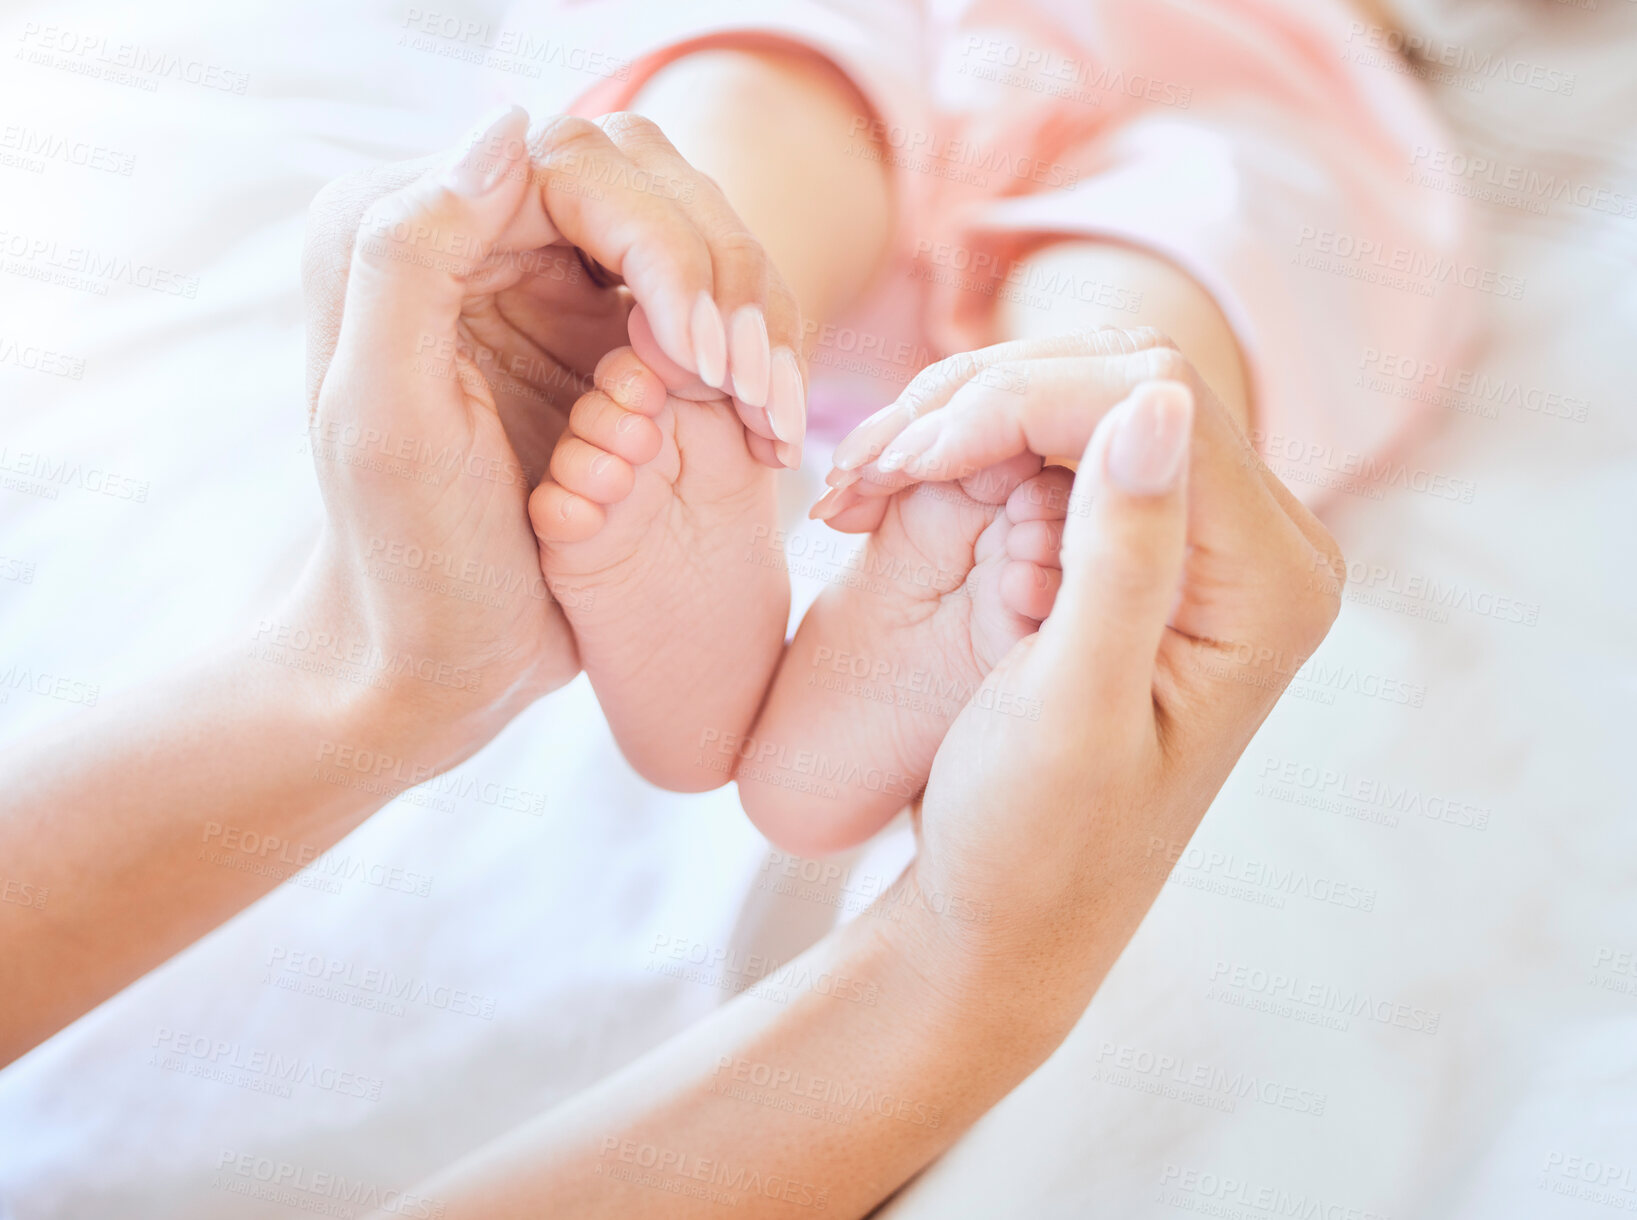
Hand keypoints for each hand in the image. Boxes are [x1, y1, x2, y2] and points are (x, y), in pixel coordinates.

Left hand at [295, 106, 806, 768]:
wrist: (438, 654)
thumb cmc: (409, 560)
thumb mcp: (387, 419)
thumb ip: (411, 257)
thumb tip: (508, 126)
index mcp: (403, 231)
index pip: (572, 170)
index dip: (661, 248)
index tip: (700, 359)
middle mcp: (473, 236)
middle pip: (644, 184)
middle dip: (718, 281)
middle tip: (753, 394)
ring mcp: (540, 281)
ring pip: (687, 233)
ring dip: (749, 317)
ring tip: (768, 420)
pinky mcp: (593, 333)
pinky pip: (700, 295)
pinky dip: (750, 349)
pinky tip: (766, 420)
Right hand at [890, 347, 1342, 1026]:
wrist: (1008, 915)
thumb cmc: (1034, 840)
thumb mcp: (1071, 706)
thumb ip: (1125, 554)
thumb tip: (1161, 399)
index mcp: (1271, 583)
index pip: (1155, 406)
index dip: (1021, 404)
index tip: (905, 459)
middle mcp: (1261, 546)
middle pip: (1122, 381)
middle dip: (984, 403)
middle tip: (869, 468)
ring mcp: (1204, 541)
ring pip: (1083, 395)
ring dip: (966, 421)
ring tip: (865, 480)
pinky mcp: (1145, 545)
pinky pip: (1060, 445)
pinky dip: (973, 450)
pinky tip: (899, 485)